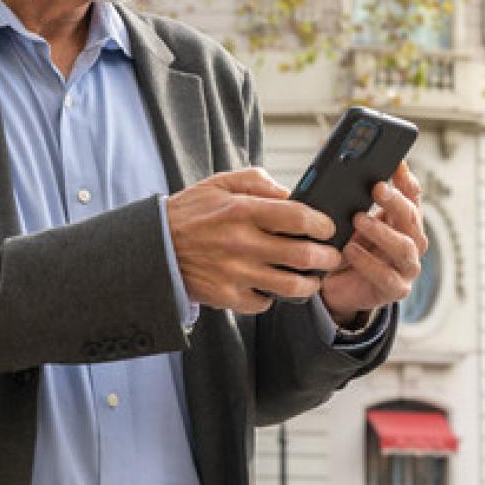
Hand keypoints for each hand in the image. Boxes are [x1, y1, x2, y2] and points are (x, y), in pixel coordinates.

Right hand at [167, 167, 342, 313]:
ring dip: (310, 283)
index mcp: (241, 210)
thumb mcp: (219, 183)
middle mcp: (240, 242)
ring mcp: (233, 273)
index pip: (298, 217)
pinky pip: (264, 303)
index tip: (327, 228)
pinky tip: (271, 287)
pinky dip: (272, 297)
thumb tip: (290, 193)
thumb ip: (257, 181)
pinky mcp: (225, 296)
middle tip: (331, 256)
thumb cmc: (190, 213)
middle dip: (327, 257)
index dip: (322, 224)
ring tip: (312, 278)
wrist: (153, 247)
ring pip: (290, 286)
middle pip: (302, 255)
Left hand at [319, 164, 428, 326]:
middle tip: (376, 188)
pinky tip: (350, 250)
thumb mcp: (352, 220)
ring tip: (357, 219)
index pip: (413, 197)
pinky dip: (368, 263)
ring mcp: (406, 268)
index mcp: (403, 222)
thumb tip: (352, 167)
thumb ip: (358, 198)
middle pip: (412, 219)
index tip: (396, 165)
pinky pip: (387, 276)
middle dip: (395, 202)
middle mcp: (411, 242)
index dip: (407, 181)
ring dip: (382, 231)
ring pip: (404, 247)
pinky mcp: (395, 290)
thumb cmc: (348, 248)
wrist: (337, 288)